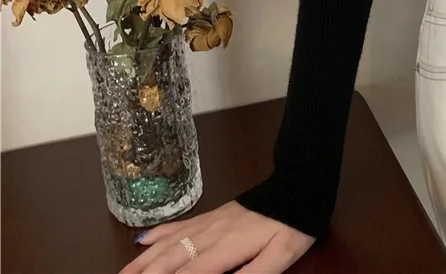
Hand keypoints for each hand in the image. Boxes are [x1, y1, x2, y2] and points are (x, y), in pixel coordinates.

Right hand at [119, 201, 314, 273]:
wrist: (297, 187)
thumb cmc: (291, 226)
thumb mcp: (281, 257)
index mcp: (227, 248)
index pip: (188, 273)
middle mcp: (211, 234)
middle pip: (169, 259)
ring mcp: (209, 222)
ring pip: (169, 243)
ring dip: (142, 260)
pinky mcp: (212, 215)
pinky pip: (180, 225)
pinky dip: (158, 234)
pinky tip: (142, 241)